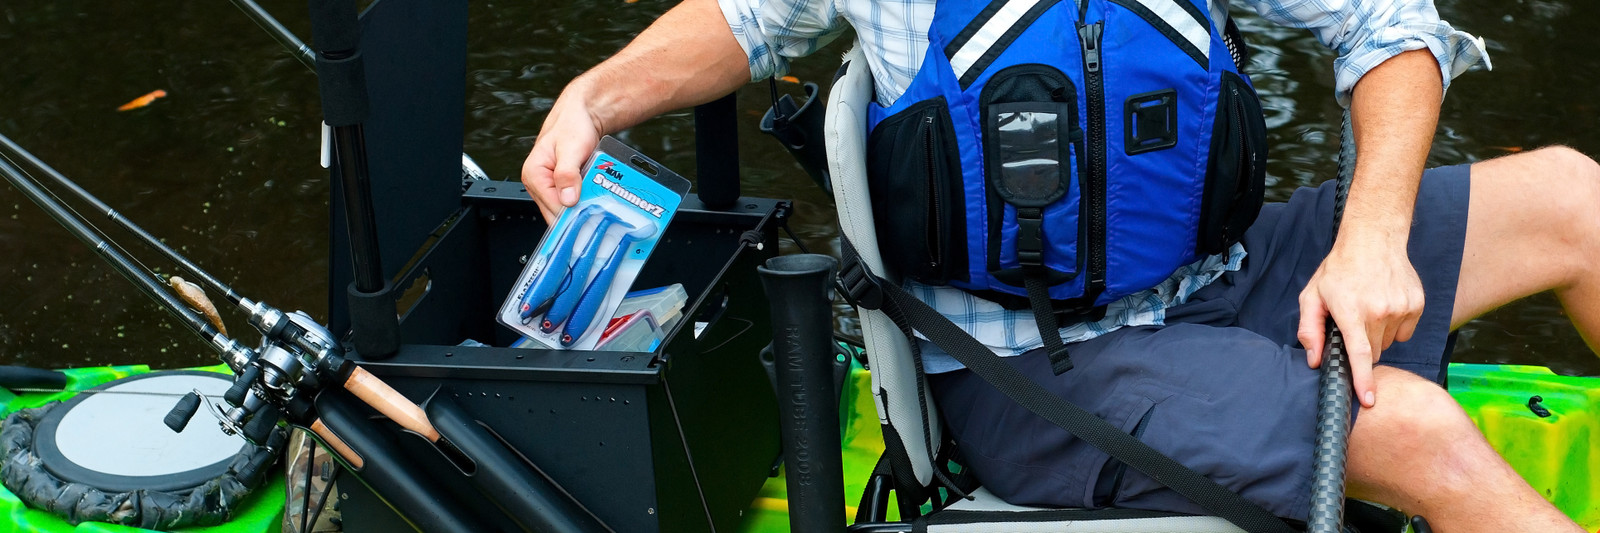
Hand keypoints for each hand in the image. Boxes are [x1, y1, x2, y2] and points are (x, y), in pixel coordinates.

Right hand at [522, 81, 604, 223]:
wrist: (581, 115)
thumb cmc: (573, 125)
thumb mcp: (571, 148)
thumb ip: (567, 174)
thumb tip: (568, 199)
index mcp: (533, 174)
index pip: (552, 208)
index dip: (572, 213)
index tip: (591, 213)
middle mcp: (537, 183)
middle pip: (557, 213)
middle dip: (577, 211)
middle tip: (598, 207)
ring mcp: (549, 186)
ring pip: (566, 210)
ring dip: (581, 207)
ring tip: (596, 199)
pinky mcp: (560, 187)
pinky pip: (571, 202)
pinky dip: (583, 201)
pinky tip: (593, 196)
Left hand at [1297, 235, 1424, 407]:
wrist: (1373, 240)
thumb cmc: (1338, 269)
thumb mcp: (1313, 296)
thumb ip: (1311, 329)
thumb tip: (1315, 360)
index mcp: (1351, 311)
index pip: (1359, 354)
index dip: (1363, 379)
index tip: (1369, 399)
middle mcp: (1379, 311)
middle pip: (1372, 352)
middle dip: (1361, 347)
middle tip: (1352, 324)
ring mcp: (1401, 308)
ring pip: (1388, 342)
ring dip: (1377, 335)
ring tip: (1368, 309)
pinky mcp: (1417, 305)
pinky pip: (1404, 332)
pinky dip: (1394, 326)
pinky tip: (1384, 306)